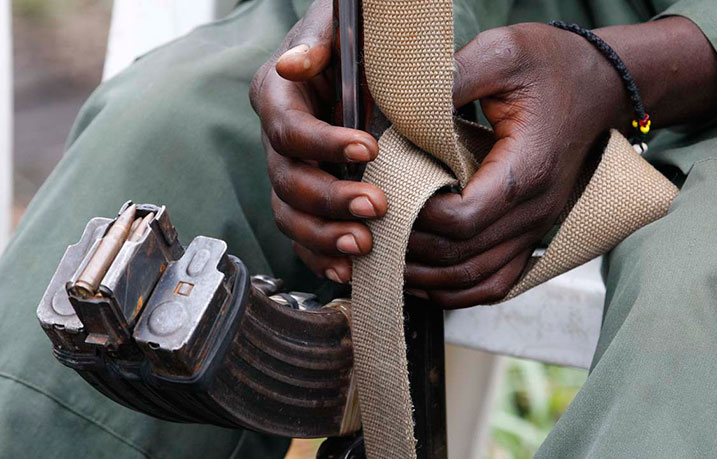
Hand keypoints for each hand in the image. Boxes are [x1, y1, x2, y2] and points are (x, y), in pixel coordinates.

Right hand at [250, 0, 386, 283]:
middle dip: (331, 198)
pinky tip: (347, 270)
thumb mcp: (336, 27)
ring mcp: (290, 175)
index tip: (368, 147)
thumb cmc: (350, 43)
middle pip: (288, 181)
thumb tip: (295, 65)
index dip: (324, 143)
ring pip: (290, 216)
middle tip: (376, 206)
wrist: (358, 67)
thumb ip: (318, 40)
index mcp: (278, 97)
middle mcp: (278, 142)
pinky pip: (302, 237)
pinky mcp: (305, 201)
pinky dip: (321, 257)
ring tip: (363, 245)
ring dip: (325, 235)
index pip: (289, 129)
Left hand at [404, 23, 629, 308]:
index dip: (418, 217)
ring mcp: (535, 227)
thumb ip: (453, 78)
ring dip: (428, 277)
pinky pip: (497, 282)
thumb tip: (401, 105)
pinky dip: (458, 291)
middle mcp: (534, 209)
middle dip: (410, 249)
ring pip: (476, 278)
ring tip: (386, 262)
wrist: (600, 84)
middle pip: (462, 255)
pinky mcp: (532, 232)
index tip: (386, 197)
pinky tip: (426, 281)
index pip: (463, 218)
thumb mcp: (502, 54)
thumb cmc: (553, 66)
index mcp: (525, 170)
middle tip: (371, 232)